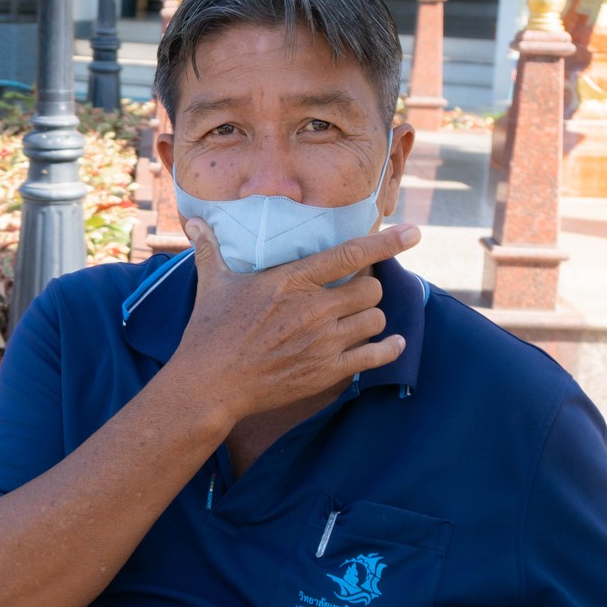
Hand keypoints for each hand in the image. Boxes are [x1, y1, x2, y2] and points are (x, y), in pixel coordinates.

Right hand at [165, 218, 419, 427]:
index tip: (413, 234)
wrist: (209, 384)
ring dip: (371, 317)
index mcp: (291, 281)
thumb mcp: (211, 284)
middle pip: (371, 288)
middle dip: (368, 288)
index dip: (386, 242)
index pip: (350, 255)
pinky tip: (392, 343)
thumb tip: (193, 222)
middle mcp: (314, 309)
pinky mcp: (326, 372)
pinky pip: (375, 356)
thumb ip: (210, 249)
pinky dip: (388, 348)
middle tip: (354, 292)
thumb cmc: (209, 332)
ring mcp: (323, 342)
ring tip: (356, 319)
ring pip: (375, 320)